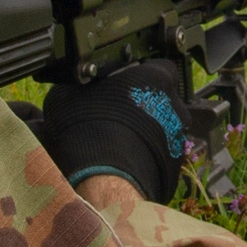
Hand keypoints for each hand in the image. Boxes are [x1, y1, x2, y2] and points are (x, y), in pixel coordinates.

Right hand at [42, 61, 191, 203]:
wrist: (104, 179)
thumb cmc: (87, 126)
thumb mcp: (67, 93)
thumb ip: (83, 84)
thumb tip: (77, 86)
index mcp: (157, 77)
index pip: (158, 67)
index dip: (139, 76)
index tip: (121, 86)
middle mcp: (175, 105)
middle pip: (162, 100)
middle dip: (142, 107)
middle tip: (115, 116)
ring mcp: (178, 138)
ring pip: (162, 129)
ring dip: (145, 133)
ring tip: (116, 143)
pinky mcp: (175, 168)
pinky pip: (160, 156)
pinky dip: (145, 157)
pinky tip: (122, 163)